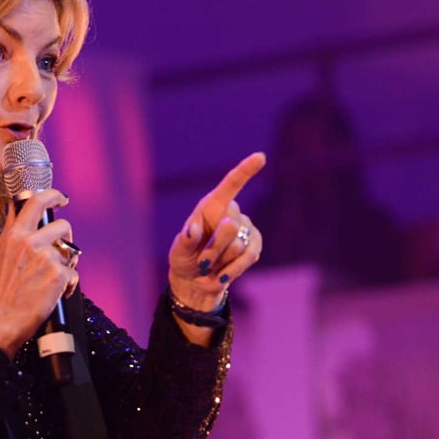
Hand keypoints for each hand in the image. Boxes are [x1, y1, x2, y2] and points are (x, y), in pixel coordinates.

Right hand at [0, 189, 78, 357]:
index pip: (36, 202)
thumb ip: (9, 229)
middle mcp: (31, 242)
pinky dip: (68, 285)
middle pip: (63, 225)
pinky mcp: (59, 275)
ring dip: (66, 264)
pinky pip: (74, 273)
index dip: (53, 195)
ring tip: (52, 279)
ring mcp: (46, 258)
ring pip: (70, 251)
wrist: (2, 320)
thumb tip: (14, 208)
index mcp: (15, 235)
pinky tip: (55, 293)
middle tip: (60, 251)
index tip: (61, 199)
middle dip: (66, 237)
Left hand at [168, 152, 265, 312]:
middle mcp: (231, 213)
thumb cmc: (185, 259)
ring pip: (238, 246)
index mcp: (211, 206)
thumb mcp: (178, 252)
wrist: (196, 281)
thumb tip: (192, 229)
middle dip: (213, 249)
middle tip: (201, 261)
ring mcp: (245, 229)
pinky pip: (248, 258)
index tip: (261, 157)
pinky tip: (221, 274)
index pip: (231, 185)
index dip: (246, 171)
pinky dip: (232, 270)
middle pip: (229, 226)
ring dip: (220, 261)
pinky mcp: (254, 246)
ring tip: (208, 267)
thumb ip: (185, 241)